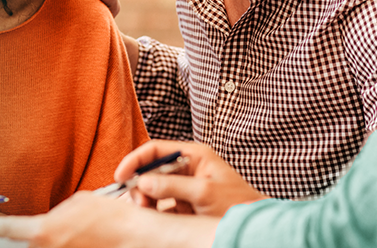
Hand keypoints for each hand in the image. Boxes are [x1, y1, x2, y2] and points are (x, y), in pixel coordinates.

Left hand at [0, 191, 141, 247]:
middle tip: (55, 230)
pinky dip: (66, 247)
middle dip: (35, 238)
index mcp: (43, 231)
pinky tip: (79, 242)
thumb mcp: (79, 202)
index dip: (2, 226)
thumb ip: (55, 213)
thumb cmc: (112, 219)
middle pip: (27, 245)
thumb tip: (47, 220)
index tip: (0, 225)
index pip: (6, 230)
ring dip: (51, 244)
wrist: (138, 240)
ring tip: (73, 235)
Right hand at [114, 140, 266, 216]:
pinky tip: (157, 218)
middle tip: (139, 202)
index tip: (121, 175)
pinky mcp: (185, 205)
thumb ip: (172, 185)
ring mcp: (186, 187)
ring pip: (153, 189)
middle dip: (140, 184)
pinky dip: (155, 212)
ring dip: (146, 200)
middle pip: (151, 170)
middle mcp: (188, 168)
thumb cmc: (239, 204)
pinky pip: (162, 206)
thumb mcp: (204, 193)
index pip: (156, 150)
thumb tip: (142, 182)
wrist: (255, 227)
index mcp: (194, 156)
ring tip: (148, 211)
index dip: (136, 160)